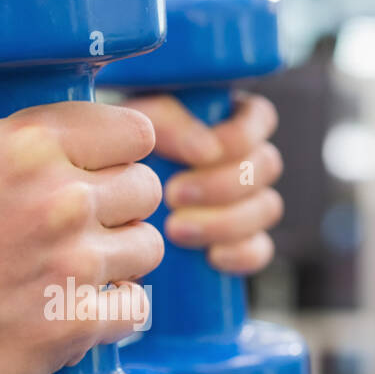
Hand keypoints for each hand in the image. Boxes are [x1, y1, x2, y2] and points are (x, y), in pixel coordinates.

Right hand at [0, 93, 162, 373]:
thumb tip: (23, 83)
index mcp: (29, 144)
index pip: (137, 131)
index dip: (122, 151)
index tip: (104, 168)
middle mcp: (59, 199)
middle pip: (146, 188)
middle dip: (119, 206)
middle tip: (84, 223)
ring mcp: (71, 264)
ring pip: (147, 247)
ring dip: (120, 258)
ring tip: (80, 266)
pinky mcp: (75, 324)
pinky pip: (136, 308)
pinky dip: (114, 311)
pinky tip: (81, 306)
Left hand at [120, 92, 282, 274]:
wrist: (107, 204)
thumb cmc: (122, 151)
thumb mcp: (137, 126)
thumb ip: (169, 122)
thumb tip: (206, 151)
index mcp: (228, 119)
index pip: (260, 118)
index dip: (240, 137)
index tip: (199, 155)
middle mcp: (245, 159)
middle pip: (265, 166)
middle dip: (222, 185)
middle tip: (174, 195)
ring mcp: (248, 202)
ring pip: (267, 207)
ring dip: (226, 221)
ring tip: (176, 228)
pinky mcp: (241, 242)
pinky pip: (260, 249)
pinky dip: (241, 254)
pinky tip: (211, 256)